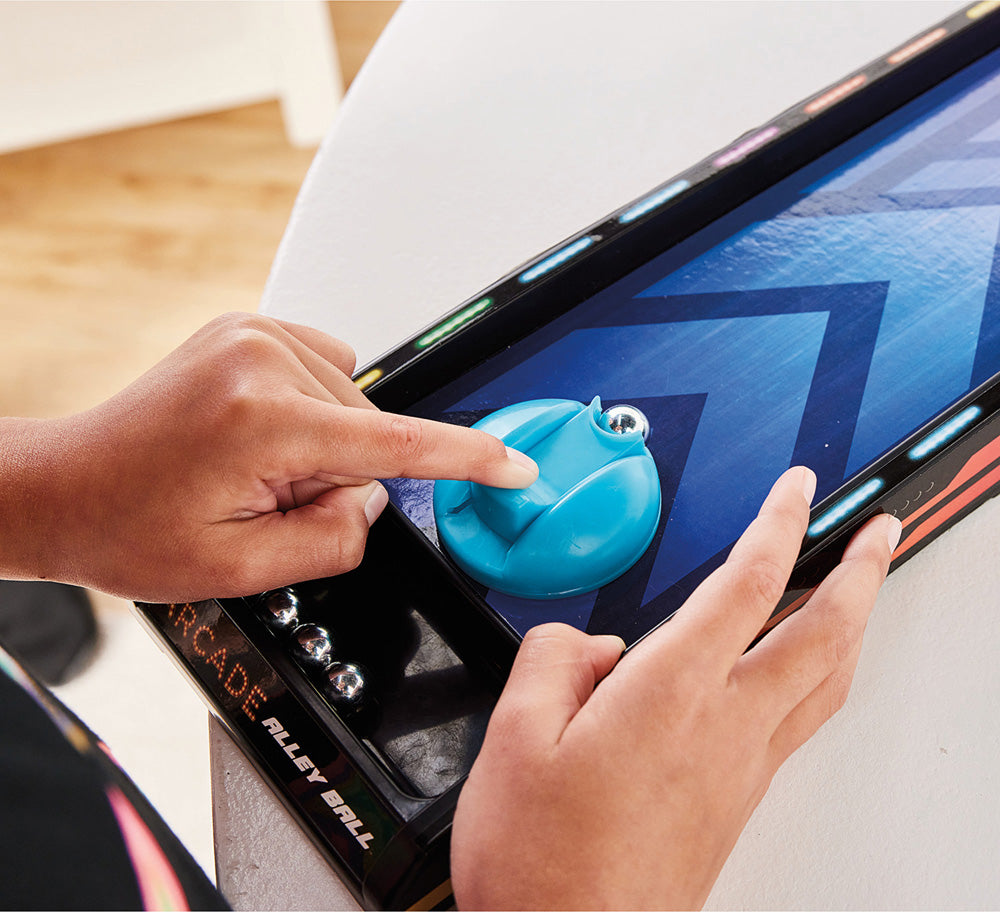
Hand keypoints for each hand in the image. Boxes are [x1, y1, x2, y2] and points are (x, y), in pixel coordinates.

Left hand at [0, 313, 536, 600]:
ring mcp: (254, 335)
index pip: (395, 444)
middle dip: (336, 479)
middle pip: (368, 432)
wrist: (66, 486)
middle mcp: (261, 361)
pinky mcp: (251, 328)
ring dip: (321, 447)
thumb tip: (372, 500)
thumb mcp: (240, 570)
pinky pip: (329, 373)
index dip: (466, 459)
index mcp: (261, 422)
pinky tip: (261, 435)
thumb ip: (332, 540)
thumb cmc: (129, 526)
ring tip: (249, 469)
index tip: (513, 465)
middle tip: (263, 501)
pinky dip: (315, 412)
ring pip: (351, 406)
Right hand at [451, 466, 899, 909]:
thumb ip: (553, 658)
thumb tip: (590, 645)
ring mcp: (740, 769)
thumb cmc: (545, 862)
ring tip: (862, 589)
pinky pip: (799, 719)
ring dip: (855, 623)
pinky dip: (820, 674)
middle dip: (862, 570)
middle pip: (825, 634)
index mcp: (671, 695)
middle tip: (880, 531)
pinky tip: (798, 673)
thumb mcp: (513, 736)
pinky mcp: (736, 800)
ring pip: (826, 681)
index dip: (780, 522)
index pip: (748, 583)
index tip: (798, 488)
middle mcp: (723, 729)